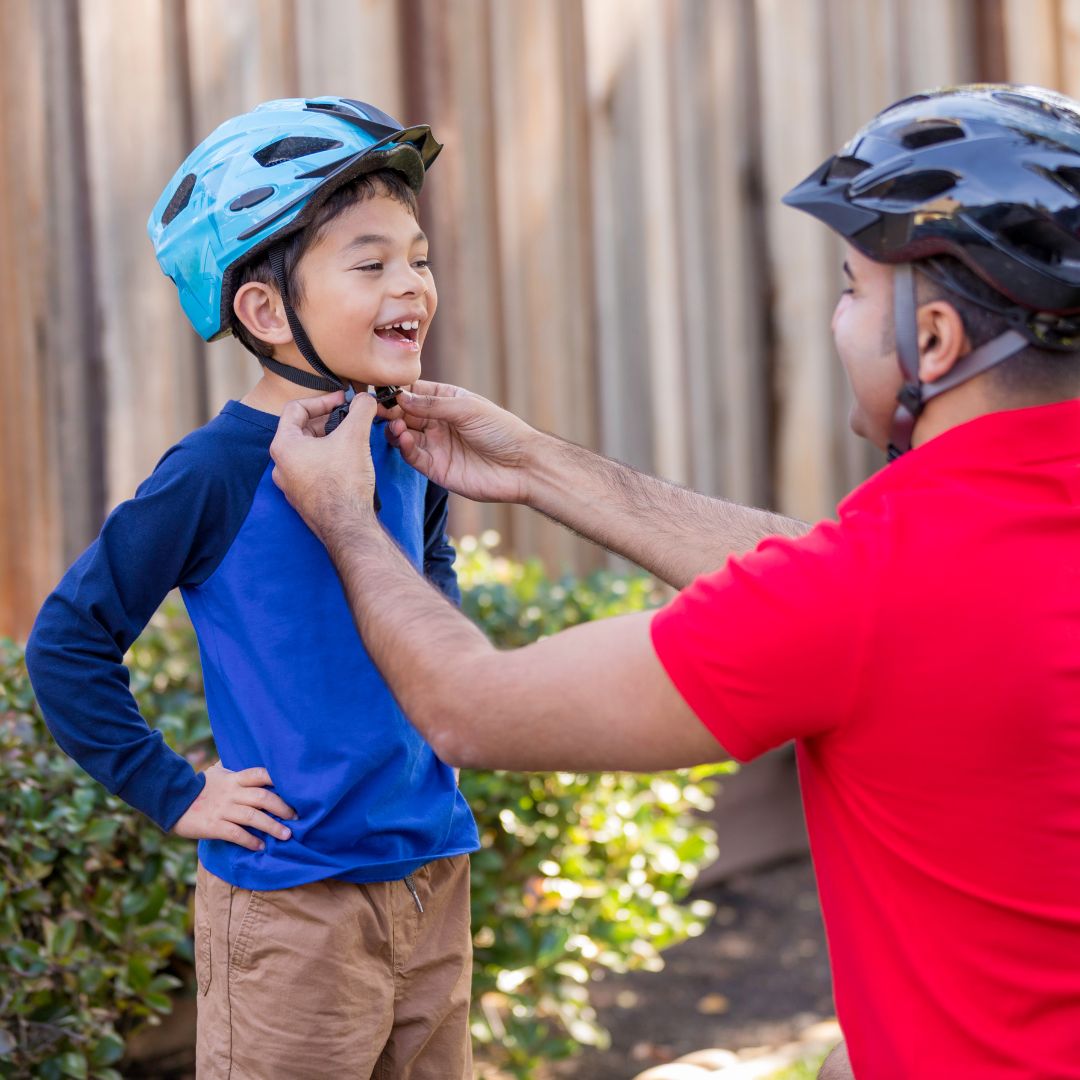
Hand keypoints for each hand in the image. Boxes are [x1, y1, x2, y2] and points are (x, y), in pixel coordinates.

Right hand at [172, 762, 296, 851]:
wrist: (170, 799)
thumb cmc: (198, 787)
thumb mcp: (217, 774)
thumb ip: (236, 773)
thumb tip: (252, 767)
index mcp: (234, 778)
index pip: (261, 774)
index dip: (279, 779)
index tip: (296, 788)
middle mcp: (231, 792)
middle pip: (263, 797)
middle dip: (283, 807)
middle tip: (297, 817)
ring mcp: (222, 809)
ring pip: (253, 817)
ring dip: (272, 826)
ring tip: (286, 835)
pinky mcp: (213, 825)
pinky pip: (235, 834)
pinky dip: (250, 840)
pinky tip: (260, 846)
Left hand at [269, 390, 377, 539]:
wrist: (347, 526)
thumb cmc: (344, 483)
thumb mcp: (355, 437)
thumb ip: (360, 410)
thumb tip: (366, 398)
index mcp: (283, 446)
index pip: (296, 409)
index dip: (322, 400)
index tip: (342, 400)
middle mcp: (281, 465)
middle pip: (303, 430)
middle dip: (329, 421)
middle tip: (350, 418)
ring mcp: (291, 485)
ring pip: (308, 452)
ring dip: (329, 441)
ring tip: (352, 439)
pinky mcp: (303, 499)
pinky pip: (313, 471)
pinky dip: (328, 460)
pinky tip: (348, 464)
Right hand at [382, 381, 539, 504]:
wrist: (521, 466)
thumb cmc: (502, 431)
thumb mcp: (467, 409)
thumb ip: (433, 404)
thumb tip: (401, 398)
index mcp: (448, 402)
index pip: (415, 393)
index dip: (398, 391)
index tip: (381, 390)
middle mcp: (438, 423)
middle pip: (405, 414)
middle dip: (390, 411)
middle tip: (376, 409)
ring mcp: (436, 446)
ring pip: (404, 435)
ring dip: (395, 430)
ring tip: (394, 426)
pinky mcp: (436, 468)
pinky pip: (413, 457)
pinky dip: (405, 448)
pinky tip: (404, 439)